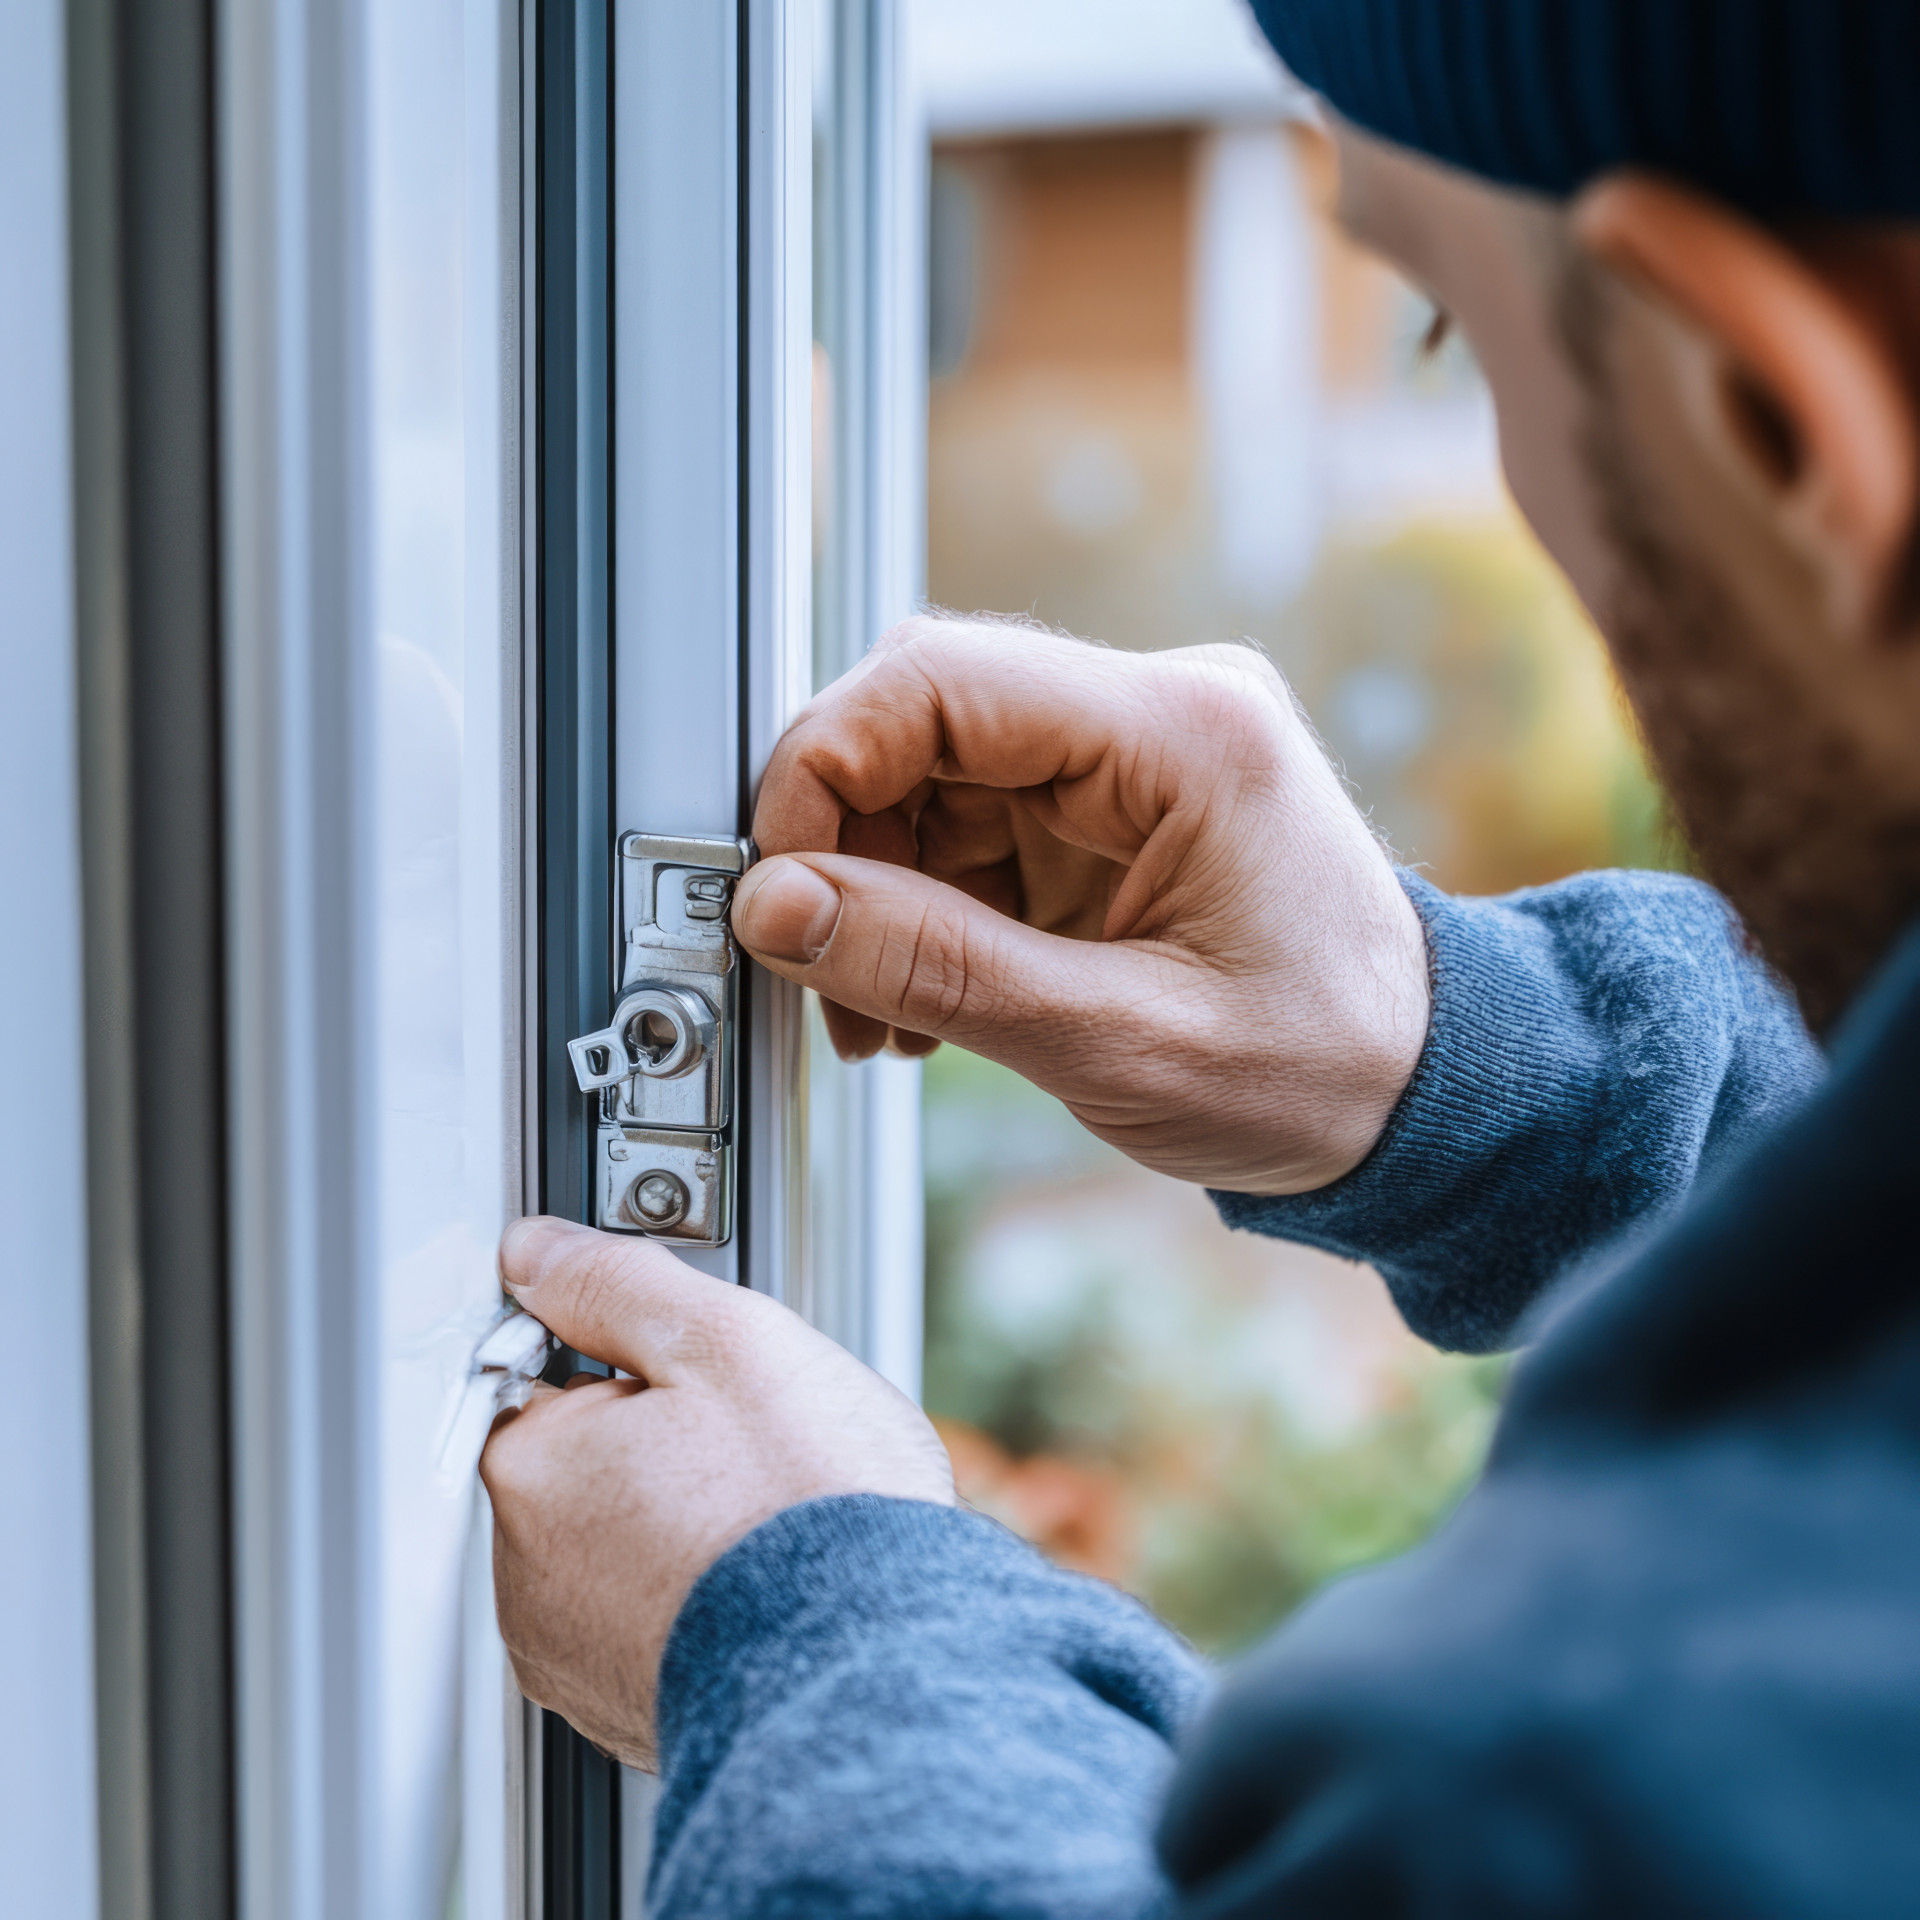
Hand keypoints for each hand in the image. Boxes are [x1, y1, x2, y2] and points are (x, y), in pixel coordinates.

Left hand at [479, 1216, 954, 1769]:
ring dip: (673, 1526)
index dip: (631, 1364)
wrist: (876, 1665)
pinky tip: (759, 1583)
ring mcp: (573, 1656)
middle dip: (652, 1446)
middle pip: (582, 1468)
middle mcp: (528, 1576)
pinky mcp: (624, 1712)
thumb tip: (535, 1249)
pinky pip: (647, 1625)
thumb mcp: (719, 1338)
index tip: (693, 1375)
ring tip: (761, 1517)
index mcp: (536, 1472)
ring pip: (616, 1550)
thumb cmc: (805, 1509)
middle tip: (744, 1446)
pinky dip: (694, 1601)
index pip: (545, 1379)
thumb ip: (612, 1280)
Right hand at [733, 616, 1429, 1194]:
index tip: (773, 880)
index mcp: (1183, 733)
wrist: (1420, 1097)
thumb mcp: (1119, 1040)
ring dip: (873, 890)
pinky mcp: (1112, 810)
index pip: (939, 677)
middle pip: (922, 720)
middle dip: (842, 844)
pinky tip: (920, 997)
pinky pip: (970, 828)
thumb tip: (778, 908)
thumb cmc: (1322, 1070)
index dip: (823, 765)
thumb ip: (936, 966)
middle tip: (817, 963)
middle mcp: (1157, 714)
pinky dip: (921, 908)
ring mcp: (1133, 758)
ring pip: (930, 778)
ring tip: (876, 1014)